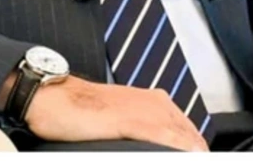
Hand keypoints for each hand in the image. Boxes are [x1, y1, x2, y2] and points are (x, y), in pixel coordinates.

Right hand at [24, 76, 208, 151]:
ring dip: (190, 151)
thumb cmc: (78, 109)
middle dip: (195, 151)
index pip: (188, 132)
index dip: (194, 149)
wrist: (53, 97)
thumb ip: (141, 130)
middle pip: (189, 135)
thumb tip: (152, 147)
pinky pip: (165, 138)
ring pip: (182, 136)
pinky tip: (187, 156)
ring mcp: (144, 111)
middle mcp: (154, 102)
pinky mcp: (131, 121)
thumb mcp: (118, 118)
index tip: (199, 158)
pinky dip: (178, 149)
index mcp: (153, 101)